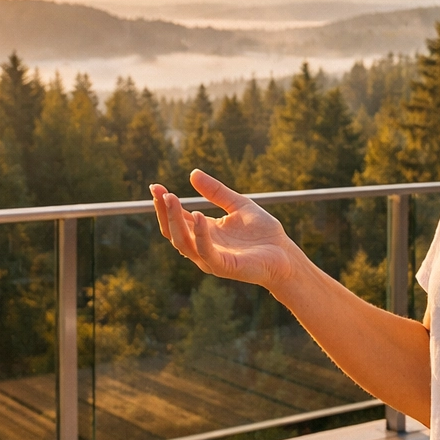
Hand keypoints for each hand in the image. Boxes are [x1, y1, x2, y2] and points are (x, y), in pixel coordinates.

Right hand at [149, 169, 299, 289]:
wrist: (285, 254)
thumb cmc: (262, 233)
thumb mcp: (238, 204)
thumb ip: (216, 192)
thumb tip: (192, 173)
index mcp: (204, 233)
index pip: (176, 219)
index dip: (164, 204)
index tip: (155, 186)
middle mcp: (202, 247)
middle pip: (173, 232)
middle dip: (164, 212)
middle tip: (160, 192)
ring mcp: (211, 259)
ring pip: (183, 243)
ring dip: (175, 221)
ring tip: (172, 199)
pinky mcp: (224, 267)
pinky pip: (206, 252)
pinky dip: (199, 235)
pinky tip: (197, 217)